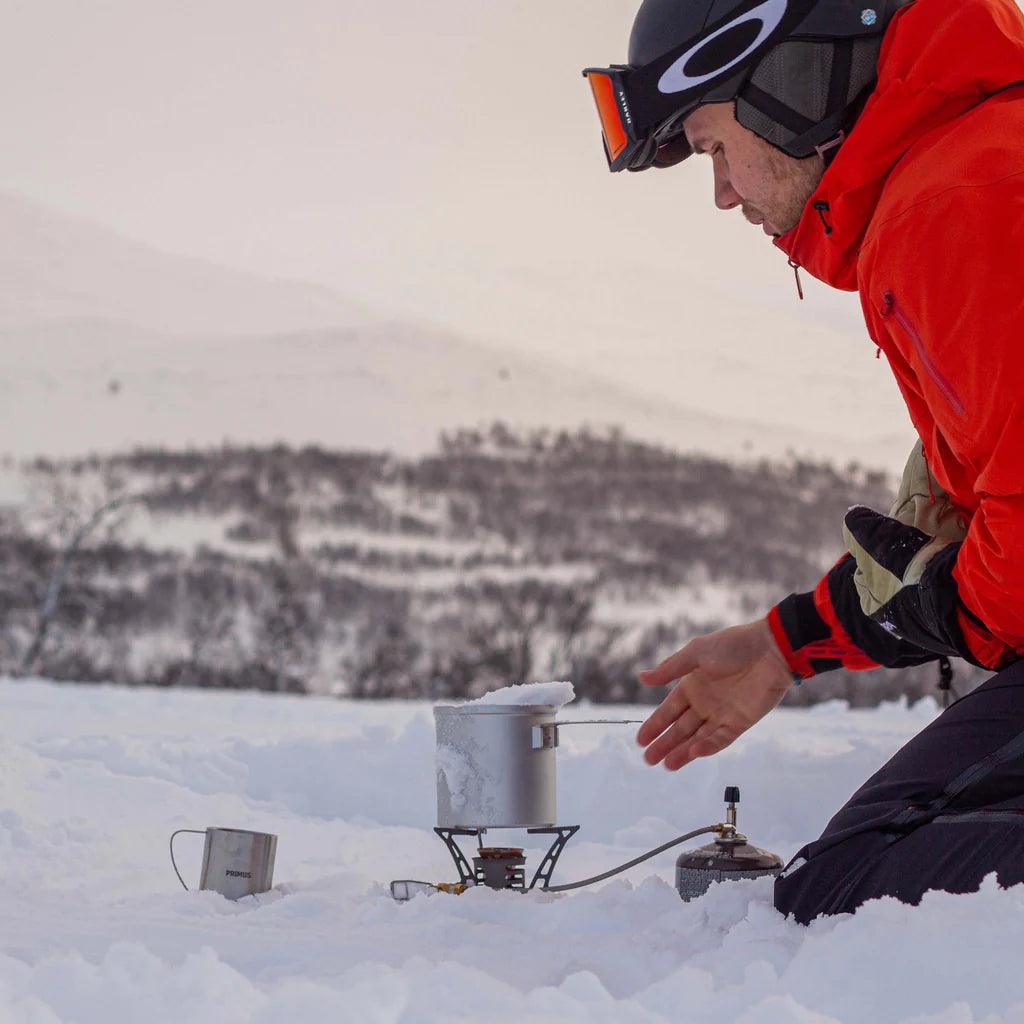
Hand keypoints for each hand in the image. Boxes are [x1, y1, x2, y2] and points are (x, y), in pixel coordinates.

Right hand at [636, 618, 792, 770]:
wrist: (770, 650)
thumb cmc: (733, 645)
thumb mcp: (696, 653)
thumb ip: (670, 669)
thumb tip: (641, 677)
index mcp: (692, 686)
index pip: (669, 710)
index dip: (655, 725)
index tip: (640, 740)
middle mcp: (705, 703)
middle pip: (681, 728)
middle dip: (664, 744)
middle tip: (648, 760)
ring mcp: (722, 715)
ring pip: (698, 738)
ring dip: (683, 751)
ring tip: (666, 765)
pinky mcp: (740, 722)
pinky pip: (720, 738)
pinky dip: (707, 746)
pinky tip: (693, 752)